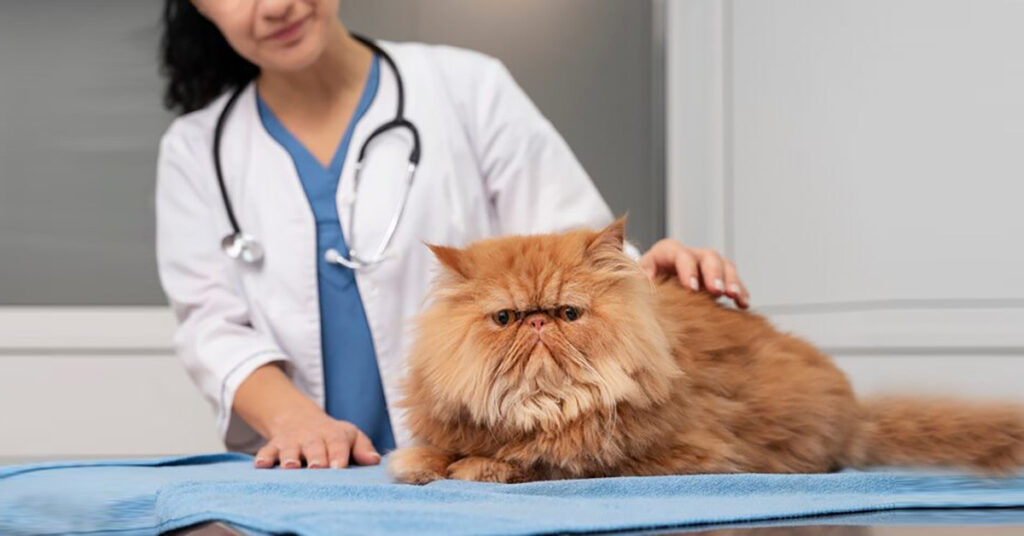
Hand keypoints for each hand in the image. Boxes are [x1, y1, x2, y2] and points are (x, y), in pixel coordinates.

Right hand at [253, 407, 380, 468]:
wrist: (299, 419)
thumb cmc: (331, 435)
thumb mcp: (350, 435)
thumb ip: (363, 448)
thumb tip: (375, 460)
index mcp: (333, 435)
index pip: (337, 443)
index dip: (338, 454)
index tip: (339, 467)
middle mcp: (311, 437)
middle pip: (314, 446)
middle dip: (316, 457)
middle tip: (318, 468)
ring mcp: (291, 442)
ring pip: (289, 450)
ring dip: (290, 458)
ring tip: (290, 467)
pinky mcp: (274, 446)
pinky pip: (267, 451)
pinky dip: (263, 457)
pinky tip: (260, 466)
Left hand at [639, 239, 749, 308]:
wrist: (650, 291)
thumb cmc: (642, 285)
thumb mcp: (637, 280)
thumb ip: (641, 279)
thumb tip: (645, 281)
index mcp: (666, 253)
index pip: (679, 253)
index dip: (687, 268)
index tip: (691, 287)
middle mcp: (689, 256)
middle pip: (707, 256)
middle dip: (713, 273)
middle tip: (717, 291)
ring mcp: (705, 267)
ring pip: (724, 266)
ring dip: (732, 280)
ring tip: (735, 296)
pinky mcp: (717, 280)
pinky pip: (733, 281)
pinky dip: (740, 291)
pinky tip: (743, 304)